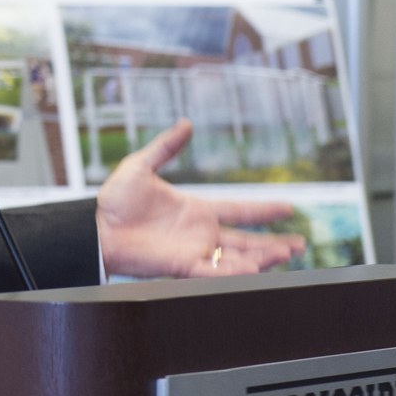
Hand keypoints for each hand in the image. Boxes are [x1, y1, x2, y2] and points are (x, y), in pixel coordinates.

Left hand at [95, 119, 305, 276]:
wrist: (95, 226)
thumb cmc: (114, 201)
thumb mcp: (142, 165)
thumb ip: (166, 147)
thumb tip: (186, 123)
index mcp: (196, 209)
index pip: (240, 209)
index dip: (264, 210)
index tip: (289, 208)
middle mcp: (199, 233)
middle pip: (246, 240)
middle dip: (274, 244)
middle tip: (300, 245)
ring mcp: (193, 250)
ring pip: (236, 257)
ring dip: (262, 257)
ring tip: (286, 254)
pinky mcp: (180, 265)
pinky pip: (212, 271)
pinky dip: (233, 272)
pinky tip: (253, 270)